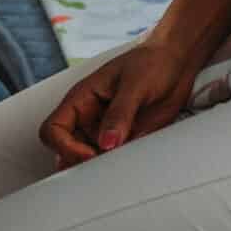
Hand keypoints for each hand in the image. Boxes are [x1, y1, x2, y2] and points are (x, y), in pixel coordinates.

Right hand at [38, 38, 199, 167]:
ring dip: (101, 169)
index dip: (65, 147)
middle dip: (80, 164)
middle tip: (105, 169)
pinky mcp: (125, 139)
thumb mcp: (135, 84)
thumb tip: (107, 143)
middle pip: (66, 151)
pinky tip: (134, 164)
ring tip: (121, 168)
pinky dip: (120, 167)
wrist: (177, 62)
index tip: (91, 154)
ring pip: (90, 160)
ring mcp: (106, 131)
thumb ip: (120, 114)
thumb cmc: (151, 62)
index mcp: (81, 99)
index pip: (53, 129)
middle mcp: (89, 118)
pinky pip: (115, 160)